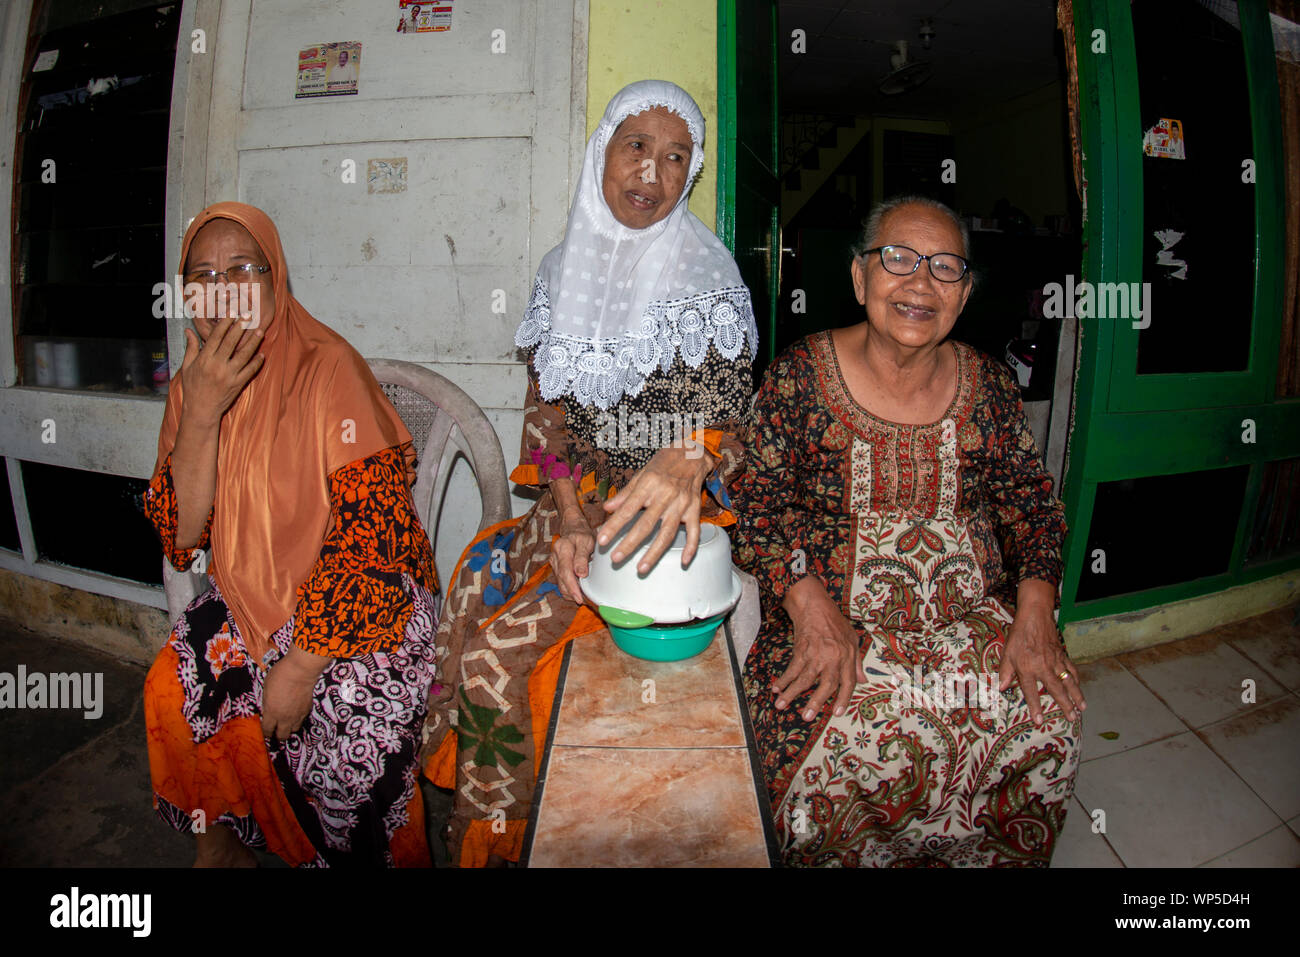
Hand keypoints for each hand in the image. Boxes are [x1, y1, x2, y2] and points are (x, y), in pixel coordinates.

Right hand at [180, 314, 264, 427]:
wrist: (201, 410)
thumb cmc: (193, 387)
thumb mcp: (187, 367)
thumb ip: (191, 348)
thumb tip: (188, 331)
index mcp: (204, 359)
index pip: (216, 337)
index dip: (224, 324)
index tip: (231, 314)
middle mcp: (217, 365)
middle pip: (231, 342)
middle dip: (240, 327)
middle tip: (248, 315)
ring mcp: (229, 375)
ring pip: (243, 355)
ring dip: (253, 342)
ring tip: (260, 331)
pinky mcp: (237, 384)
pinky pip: (249, 371)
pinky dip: (256, 362)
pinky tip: (262, 354)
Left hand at [260, 647, 327, 740]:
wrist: (301, 670)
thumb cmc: (281, 675)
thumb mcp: (266, 688)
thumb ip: (266, 702)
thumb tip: (267, 708)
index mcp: (271, 712)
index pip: (267, 730)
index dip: (266, 732)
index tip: (265, 731)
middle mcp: (285, 717)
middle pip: (282, 736)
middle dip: (278, 735)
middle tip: (276, 730)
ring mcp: (297, 714)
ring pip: (294, 730)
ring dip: (289, 727)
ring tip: (286, 722)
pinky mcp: (307, 709)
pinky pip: (301, 719)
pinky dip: (298, 719)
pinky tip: (295, 712)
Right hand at [551, 509, 596, 603]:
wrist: (574, 528)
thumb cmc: (583, 535)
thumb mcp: (587, 542)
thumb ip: (582, 557)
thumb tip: (580, 574)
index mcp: (563, 548)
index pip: (566, 571)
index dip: (572, 587)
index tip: (579, 597)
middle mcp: (555, 555)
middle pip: (561, 579)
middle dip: (571, 593)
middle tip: (582, 602)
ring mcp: (553, 561)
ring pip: (559, 581)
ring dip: (569, 592)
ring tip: (581, 599)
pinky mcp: (555, 566)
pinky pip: (560, 580)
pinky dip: (567, 588)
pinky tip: (575, 593)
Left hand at [598, 441, 714, 573]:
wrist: (692, 453)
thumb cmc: (663, 464)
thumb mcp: (641, 473)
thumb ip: (625, 494)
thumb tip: (607, 508)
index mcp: (648, 485)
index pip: (627, 510)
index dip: (614, 526)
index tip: (602, 540)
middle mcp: (665, 495)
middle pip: (646, 525)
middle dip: (629, 544)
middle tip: (615, 559)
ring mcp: (681, 504)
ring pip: (667, 533)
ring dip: (654, 553)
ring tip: (641, 568)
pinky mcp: (695, 509)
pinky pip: (695, 531)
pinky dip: (691, 547)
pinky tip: (684, 562)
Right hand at [775, 577, 867, 720]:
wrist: (816, 606)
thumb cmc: (835, 622)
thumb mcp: (853, 640)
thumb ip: (857, 663)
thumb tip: (863, 681)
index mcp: (848, 657)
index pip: (848, 683)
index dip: (843, 699)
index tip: (836, 713)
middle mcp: (833, 658)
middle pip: (825, 685)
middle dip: (815, 702)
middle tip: (806, 716)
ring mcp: (816, 654)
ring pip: (804, 679)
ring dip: (792, 693)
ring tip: (781, 705)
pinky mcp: (802, 649)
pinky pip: (792, 668)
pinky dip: (783, 679)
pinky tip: (776, 687)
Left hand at [998, 591, 1085, 726]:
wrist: (1035, 616)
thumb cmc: (1019, 635)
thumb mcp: (1007, 653)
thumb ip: (1005, 672)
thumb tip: (1001, 688)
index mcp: (1028, 668)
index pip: (1031, 692)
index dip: (1035, 707)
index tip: (1039, 720)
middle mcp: (1044, 667)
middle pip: (1056, 690)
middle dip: (1065, 705)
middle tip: (1072, 718)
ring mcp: (1056, 661)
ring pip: (1068, 681)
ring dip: (1076, 696)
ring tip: (1082, 709)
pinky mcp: (1063, 655)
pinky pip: (1072, 670)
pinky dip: (1076, 680)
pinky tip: (1079, 688)